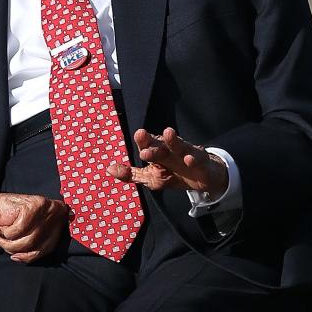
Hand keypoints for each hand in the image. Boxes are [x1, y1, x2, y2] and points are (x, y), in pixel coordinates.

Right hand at [0, 182, 68, 263]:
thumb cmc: (10, 221)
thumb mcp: (26, 236)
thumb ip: (34, 246)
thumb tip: (26, 258)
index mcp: (58, 219)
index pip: (48, 247)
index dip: (30, 256)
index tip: (15, 257)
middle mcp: (55, 212)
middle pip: (37, 245)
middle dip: (15, 249)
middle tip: (1, 244)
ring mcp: (44, 208)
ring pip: (28, 240)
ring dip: (7, 243)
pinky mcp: (31, 206)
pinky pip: (17, 231)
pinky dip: (3, 232)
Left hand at [106, 127, 228, 194]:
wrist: (203, 179)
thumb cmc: (174, 173)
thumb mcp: (151, 177)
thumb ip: (131, 174)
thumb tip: (109, 168)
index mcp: (158, 152)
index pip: (148, 145)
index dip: (144, 140)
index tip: (139, 134)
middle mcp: (171, 151)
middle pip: (161, 146)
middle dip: (152, 143)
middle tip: (142, 136)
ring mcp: (187, 155)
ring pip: (179, 147)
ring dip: (174, 140)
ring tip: (168, 132)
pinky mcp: (201, 164)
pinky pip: (197, 161)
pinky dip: (193, 160)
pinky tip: (188, 159)